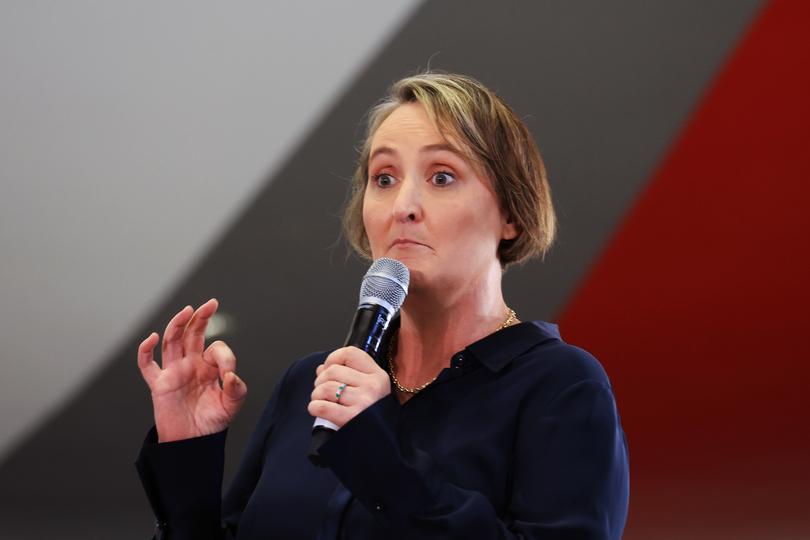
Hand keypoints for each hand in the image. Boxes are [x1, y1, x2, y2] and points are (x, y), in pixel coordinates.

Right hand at [137, 299, 246, 441]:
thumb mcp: (232, 406)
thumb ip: (237, 390)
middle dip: (201, 319)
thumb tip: (231, 376)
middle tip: (210, 304)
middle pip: (192, 334)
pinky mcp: (159, 384)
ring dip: (178, 325)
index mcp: (210, 367)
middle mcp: (191, 365)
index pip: (216, 348)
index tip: (229, 375)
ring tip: (188, 311)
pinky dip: (145, 350)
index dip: (224, 356)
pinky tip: (153, 337)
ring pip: (172, 342)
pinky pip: (147, 365)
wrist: (193, 443)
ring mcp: (174, 372)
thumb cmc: (212, 423)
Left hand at [308, 346, 390, 427]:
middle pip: (333, 371)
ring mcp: (363, 402)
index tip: (329, 369)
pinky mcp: (352, 419)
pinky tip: (317, 410)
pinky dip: (314, 407)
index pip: (350, 353)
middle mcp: (372, 386)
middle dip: (320, 380)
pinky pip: (322, 407)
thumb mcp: (370, 390)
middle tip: (322, 391)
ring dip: (316, 395)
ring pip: (325, 388)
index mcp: (378, 376)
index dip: (333, 358)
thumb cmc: (372, 415)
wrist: (383, 442)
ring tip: (321, 401)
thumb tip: (322, 368)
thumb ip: (347, 374)